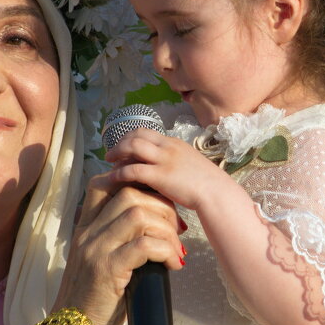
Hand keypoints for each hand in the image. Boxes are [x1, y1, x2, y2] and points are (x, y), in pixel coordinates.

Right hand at [53, 173, 183, 324]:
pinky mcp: (106, 271)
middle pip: (129, 192)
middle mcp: (87, 233)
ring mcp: (95, 250)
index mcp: (85, 228)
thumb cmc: (94, 303)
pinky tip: (174, 264)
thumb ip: (118, 241)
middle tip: (176, 229)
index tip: (159, 202)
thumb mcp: (100, 263)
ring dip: (166, 228)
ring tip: (176, 250)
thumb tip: (156, 228)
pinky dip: (166, 250)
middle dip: (162, 205)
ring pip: (138, 213)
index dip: (136, 182)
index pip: (104, 183)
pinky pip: (144, 245)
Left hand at [105, 128, 233, 211]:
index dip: (129, 137)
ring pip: (132, 147)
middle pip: (136, 135)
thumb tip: (163, 164)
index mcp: (174, 143)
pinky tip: (113, 178)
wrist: (216, 192)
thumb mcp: (189, 163)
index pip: (145, 132)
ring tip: (109, 163)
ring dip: (117, 153)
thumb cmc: (206, 183)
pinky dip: (120, 172)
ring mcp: (164, 160)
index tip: (122, 146)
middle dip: (120, 142)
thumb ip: (175, 159)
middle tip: (111, 154)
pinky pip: (133, 170)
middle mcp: (167, 147)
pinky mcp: (160, 176)